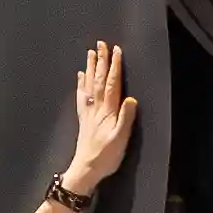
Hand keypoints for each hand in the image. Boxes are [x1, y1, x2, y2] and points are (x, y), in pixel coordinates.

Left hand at [63, 39, 139, 193]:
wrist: (86, 169)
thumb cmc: (106, 156)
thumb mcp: (121, 139)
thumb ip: (126, 118)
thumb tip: (131, 98)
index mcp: (108, 111)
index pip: (112, 84)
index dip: (114, 67)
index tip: (116, 50)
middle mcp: (97, 108)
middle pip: (99, 80)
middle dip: (101, 62)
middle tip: (101, 44)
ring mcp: (89, 112)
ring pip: (89, 85)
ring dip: (90, 68)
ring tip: (90, 53)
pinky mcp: (84, 118)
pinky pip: (82, 97)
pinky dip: (81, 84)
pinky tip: (80, 76)